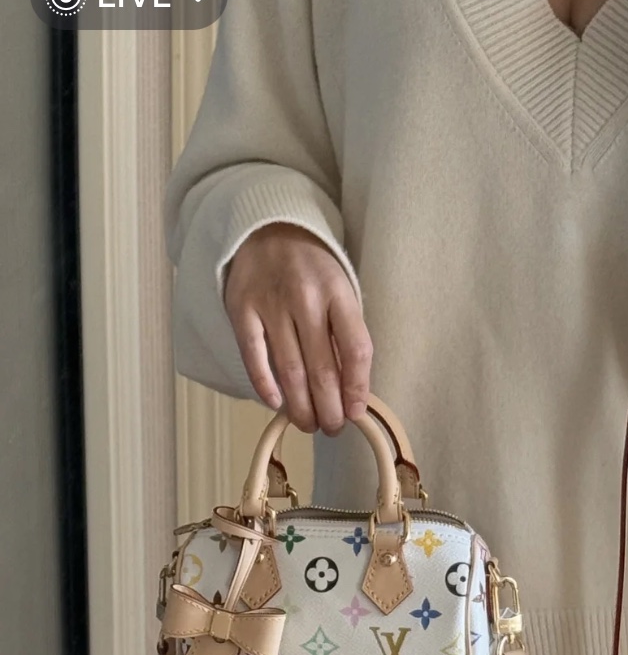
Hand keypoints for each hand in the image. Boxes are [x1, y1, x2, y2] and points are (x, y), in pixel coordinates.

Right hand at [223, 223, 372, 435]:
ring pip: (289, 371)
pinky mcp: (242, 309)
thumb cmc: (313, 270)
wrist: (269, 227)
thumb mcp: (341, 291)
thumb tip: (350, 392)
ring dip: (301, 407)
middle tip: (332, 428)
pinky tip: (277, 404)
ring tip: (309, 424)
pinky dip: (266, 386)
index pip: (356, 350)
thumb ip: (345, 333)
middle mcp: (305, 298)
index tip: (356, 413)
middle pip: (322, 369)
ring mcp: (271, 303)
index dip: (357, 389)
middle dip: (329, 409)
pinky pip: (254, 357)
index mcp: (338, 292)